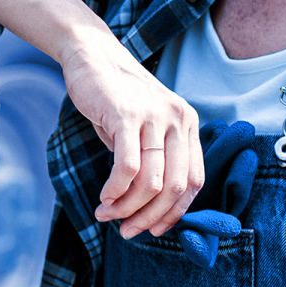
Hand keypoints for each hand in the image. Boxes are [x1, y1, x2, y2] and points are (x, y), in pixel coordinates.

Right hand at [56, 32, 202, 237]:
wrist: (91, 56)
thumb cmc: (115, 99)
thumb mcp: (144, 129)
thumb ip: (153, 161)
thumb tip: (149, 210)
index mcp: (187, 124)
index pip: (194, 181)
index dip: (175, 212)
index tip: (153, 229)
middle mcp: (178, 119)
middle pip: (174, 187)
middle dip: (150, 217)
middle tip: (127, 231)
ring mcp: (154, 116)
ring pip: (150, 181)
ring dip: (127, 207)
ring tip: (106, 214)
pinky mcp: (127, 115)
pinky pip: (128, 166)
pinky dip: (115, 190)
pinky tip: (104, 197)